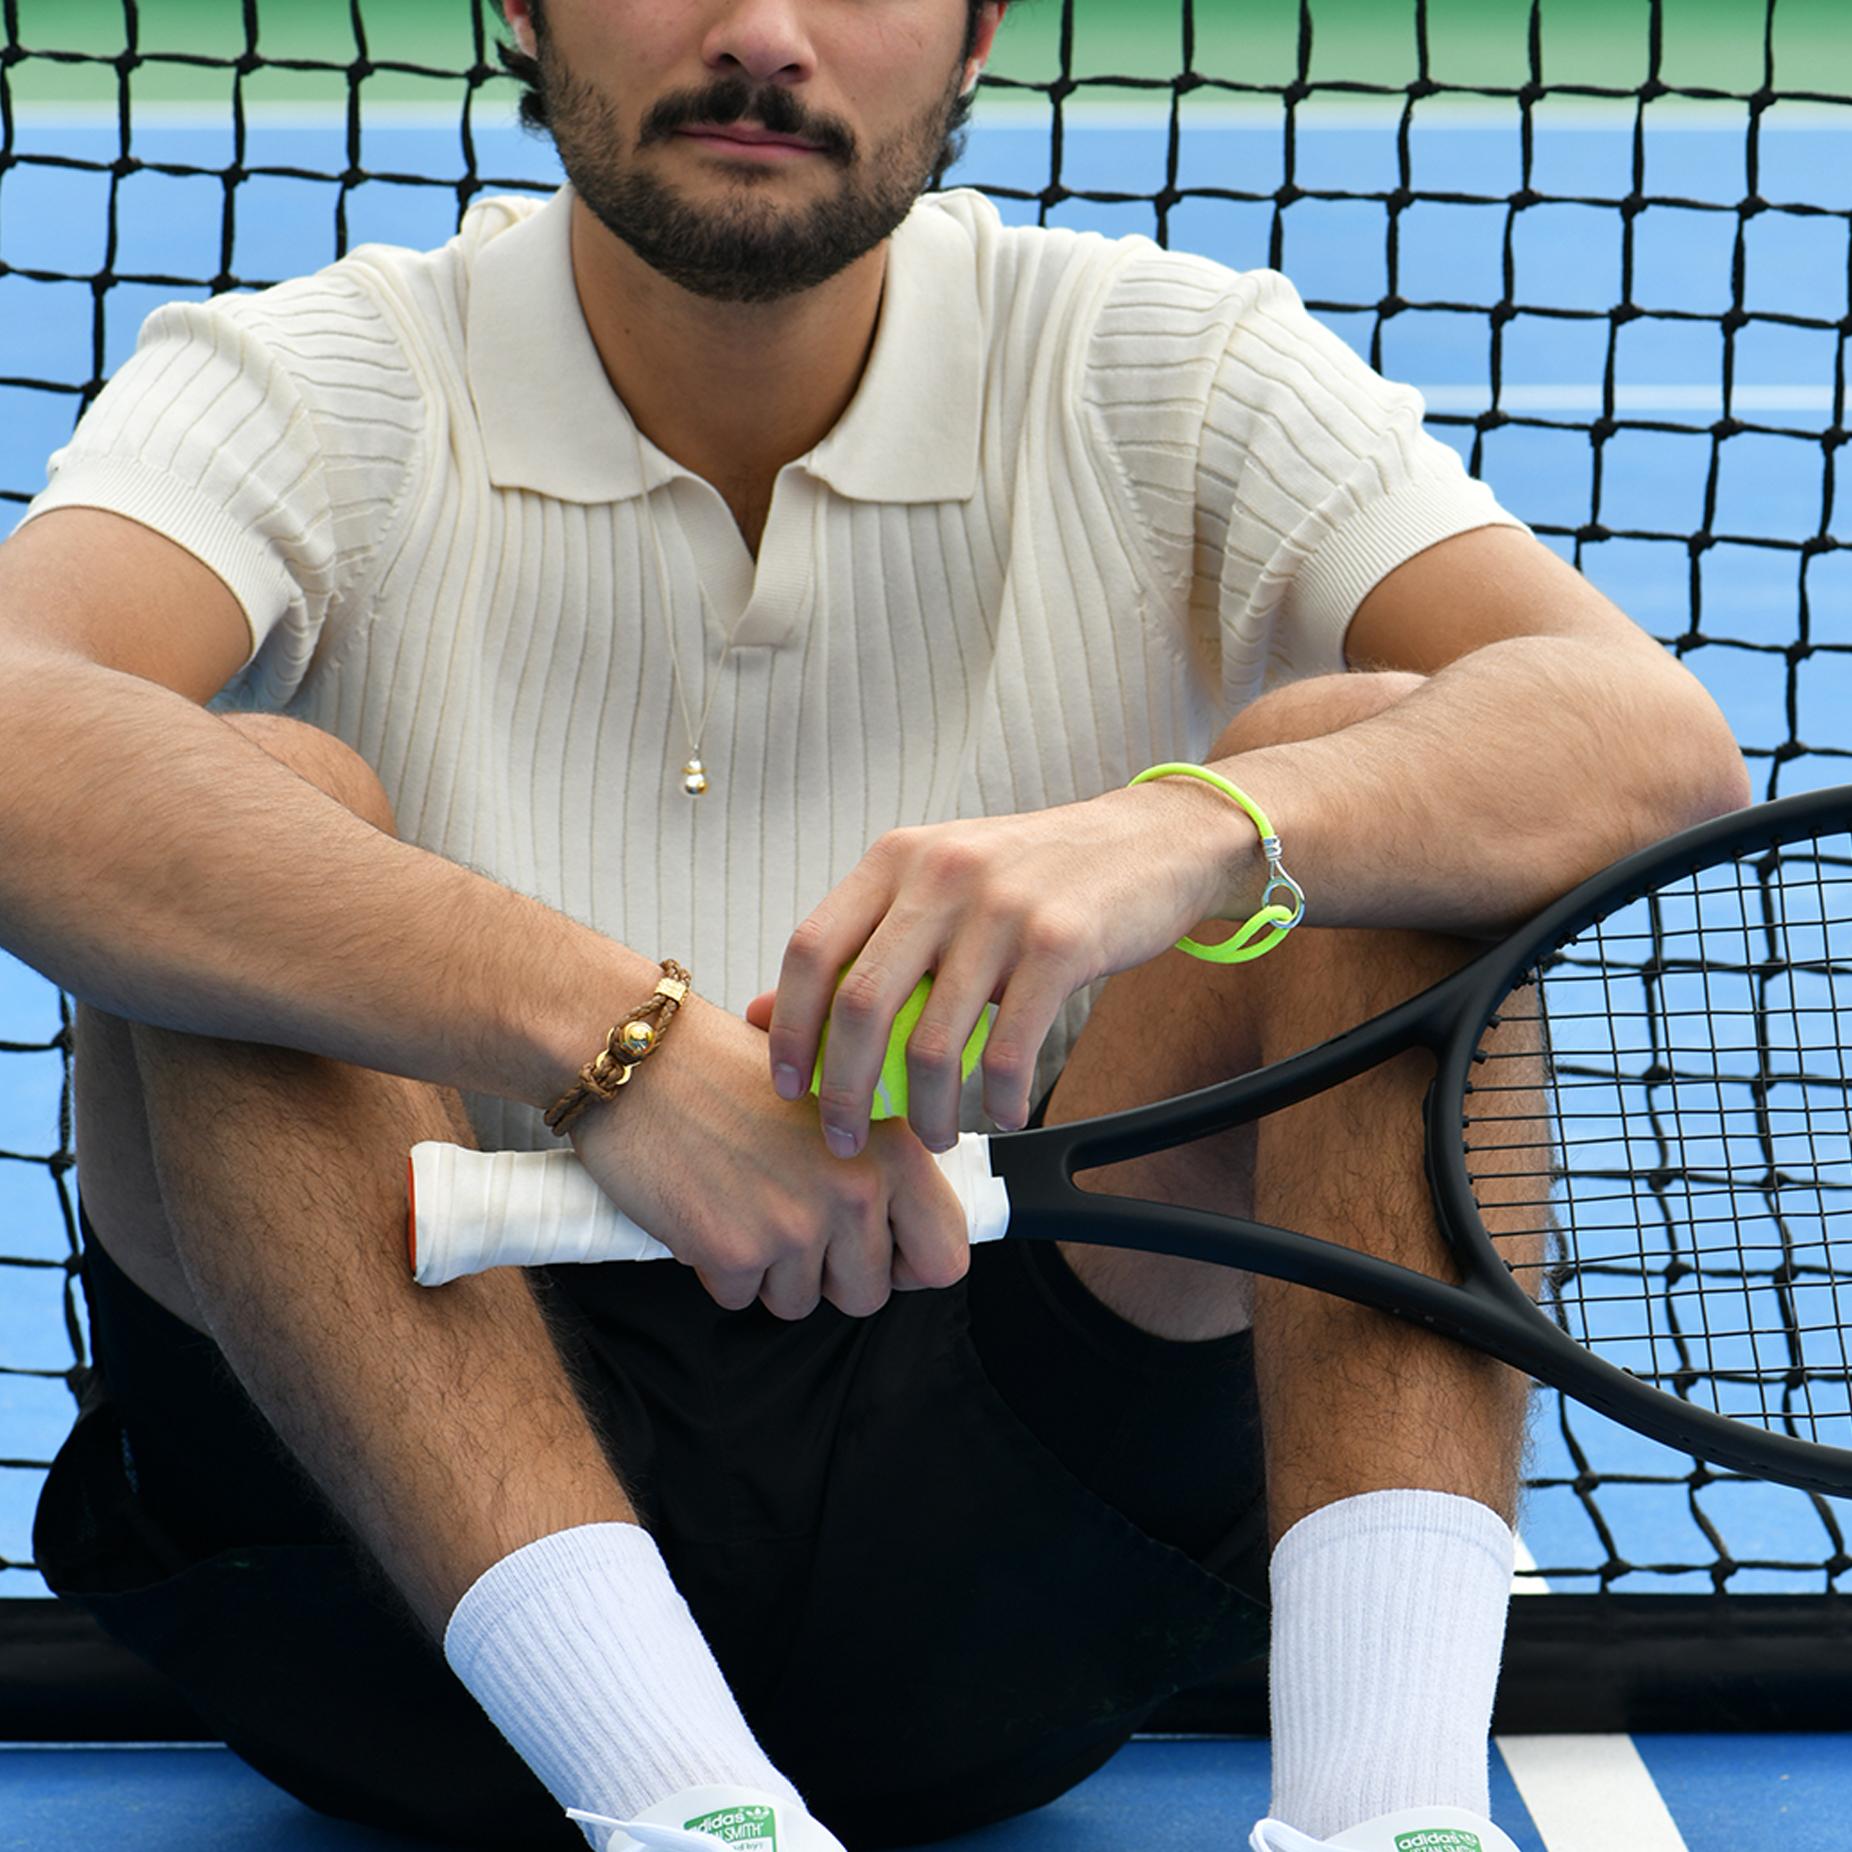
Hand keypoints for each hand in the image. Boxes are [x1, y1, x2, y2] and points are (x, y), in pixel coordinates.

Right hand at [568, 995, 968, 1317]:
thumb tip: (903, 1238)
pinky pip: (740, 1299)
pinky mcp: (734, 1251)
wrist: (640, 1055)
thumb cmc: (727, 1067)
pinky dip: (719, 1268)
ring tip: (743, 1200)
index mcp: (892, 1148)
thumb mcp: (831, 1095)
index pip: (945, 1257)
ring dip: (770, 1270)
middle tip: (788, 1217)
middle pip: (866, 1294)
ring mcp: (795, 1225)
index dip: (908, 1264)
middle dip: (826, 1271)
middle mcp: (854, 1190)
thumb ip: (876, 1162)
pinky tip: (707, 1208)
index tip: (879, 1252)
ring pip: (800, 1301)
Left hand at [763, 784, 1238, 1157]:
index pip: (811, 949)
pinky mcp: (1061, 943)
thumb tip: (764, 1014)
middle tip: (847, 1139)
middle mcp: (941, 875)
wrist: (1153, 841)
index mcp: (897, 858)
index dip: (789, 1027)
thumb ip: (859, 943)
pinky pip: (1012, 1048)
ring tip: (935, 1136)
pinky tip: (1004, 1114)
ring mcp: (1001, 908)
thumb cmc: (1036, 874)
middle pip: (861, 1004)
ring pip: (936, 1040)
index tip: (789, 1086)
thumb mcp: (936, 886)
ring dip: (928, 1110)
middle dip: (846, 1091)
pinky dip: (1001, 1098)